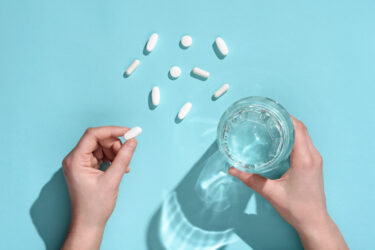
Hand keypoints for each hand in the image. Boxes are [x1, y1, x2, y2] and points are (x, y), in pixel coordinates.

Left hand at [61, 126, 136, 249]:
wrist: (88, 223)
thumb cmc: (95, 206)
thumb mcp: (112, 180)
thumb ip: (123, 158)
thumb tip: (132, 141)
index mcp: (75, 160)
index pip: (93, 135)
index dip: (112, 131)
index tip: (128, 132)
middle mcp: (75, 159)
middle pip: (98, 140)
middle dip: (115, 145)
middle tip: (127, 154)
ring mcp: (80, 163)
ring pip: (101, 147)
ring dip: (115, 153)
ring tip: (123, 166)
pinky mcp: (86, 168)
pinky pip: (101, 155)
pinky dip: (112, 159)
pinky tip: (119, 168)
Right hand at [229, 117, 347, 249]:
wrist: (314, 221)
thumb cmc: (296, 208)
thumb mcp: (271, 193)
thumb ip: (251, 180)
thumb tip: (232, 169)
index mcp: (304, 160)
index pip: (298, 129)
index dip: (285, 117)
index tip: (271, 111)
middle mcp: (313, 156)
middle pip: (301, 129)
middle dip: (285, 119)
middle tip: (267, 115)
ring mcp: (315, 159)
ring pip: (304, 135)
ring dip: (290, 127)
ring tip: (272, 124)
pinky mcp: (314, 164)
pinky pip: (305, 143)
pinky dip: (294, 136)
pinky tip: (281, 139)